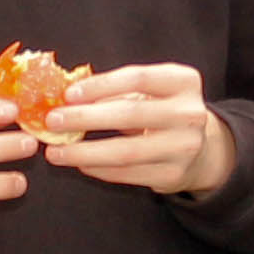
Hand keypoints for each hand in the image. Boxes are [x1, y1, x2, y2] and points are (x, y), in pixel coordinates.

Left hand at [41, 63, 236, 197]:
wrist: (201, 148)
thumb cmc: (162, 111)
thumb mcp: (150, 91)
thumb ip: (115, 90)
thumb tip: (64, 97)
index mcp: (183, 81)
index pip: (138, 78)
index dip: (100, 85)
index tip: (68, 94)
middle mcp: (189, 114)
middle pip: (129, 114)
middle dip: (85, 118)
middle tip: (52, 122)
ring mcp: (184, 147)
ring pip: (125, 151)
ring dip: (84, 152)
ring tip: (56, 152)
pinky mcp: (174, 175)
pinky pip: (128, 174)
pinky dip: (98, 169)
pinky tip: (79, 164)